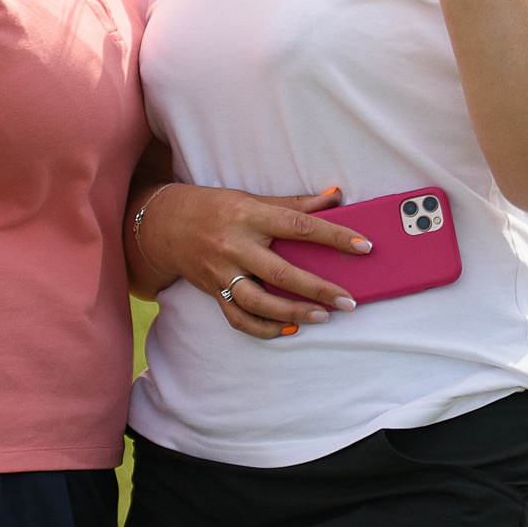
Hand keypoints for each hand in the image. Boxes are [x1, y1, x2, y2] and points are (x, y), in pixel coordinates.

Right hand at [136, 184, 368, 339]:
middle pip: (281, 273)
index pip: (299, 226)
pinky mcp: (213, 291)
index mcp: (249, 215)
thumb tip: (335, 197)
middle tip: (348, 300)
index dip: (334, 236)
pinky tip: (290, 329)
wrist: (164, 223)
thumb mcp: (252, 198)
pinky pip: (239, 317)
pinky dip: (265, 328)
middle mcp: (235, 245)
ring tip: (322, 317)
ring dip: (293, 313)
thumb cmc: (215, 207)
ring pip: (260, 302)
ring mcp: (221, 272)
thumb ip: (294, 203)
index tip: (364, 246)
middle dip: (319, 289)